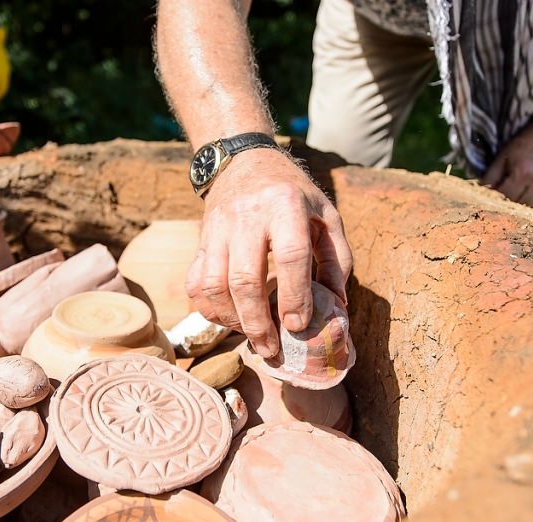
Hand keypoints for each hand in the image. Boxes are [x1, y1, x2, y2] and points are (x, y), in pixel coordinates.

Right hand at [185, 148, 351, 357]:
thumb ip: (337, 259)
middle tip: (271, 349)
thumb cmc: (292, 194)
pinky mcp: (200, 240)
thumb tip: (337, 305)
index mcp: (285, 206)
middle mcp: (247, 216)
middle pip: (244, 279)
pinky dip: (209, 309)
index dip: (294, 295)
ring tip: (252, 336)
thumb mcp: (325, 215)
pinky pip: (195, 284)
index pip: (289, 256)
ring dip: (232, 320)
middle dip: (257, 322)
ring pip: (214, 286)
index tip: (298, 324)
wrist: (243, 162)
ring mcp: (217, 229)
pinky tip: (229, 319)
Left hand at [482, 116, 532, 212]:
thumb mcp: (504, 154)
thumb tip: (479, 194)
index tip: (490, 202)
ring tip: (518, 202)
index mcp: (522, 172)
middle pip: (519, 206)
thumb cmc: (527, 142)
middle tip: (502, 205)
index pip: (504, 198)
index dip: (495, 201)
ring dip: (523, 209)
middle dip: (508, 206)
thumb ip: (491, 176)